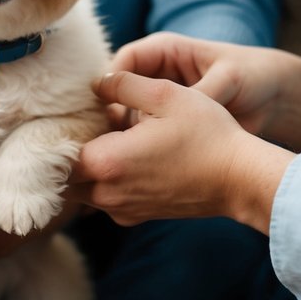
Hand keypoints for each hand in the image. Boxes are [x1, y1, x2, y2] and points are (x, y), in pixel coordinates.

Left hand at [69, 72, 292, 234]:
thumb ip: (122, 83)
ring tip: (107, 136)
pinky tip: (126, 155)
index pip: (58, 153)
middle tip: (87, 123)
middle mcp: (108, 195)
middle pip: (65, 176)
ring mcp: (123, 210)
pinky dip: (106, 179)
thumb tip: (96, 83)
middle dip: (70, 152)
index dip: (62, 132)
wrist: (242, 179)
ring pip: (85, 189)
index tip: (75, 114)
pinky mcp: (138, 216)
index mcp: (107, 163)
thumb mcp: (165, 94)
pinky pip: (106, 198)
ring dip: (88, 166)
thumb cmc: (207, 135)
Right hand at [112, 33, 300, 163]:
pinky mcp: (166, 122)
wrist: (276, 97)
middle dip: (112, 114)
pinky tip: (142, 165)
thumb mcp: (228, 80)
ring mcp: (160, 100)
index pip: (123, 63)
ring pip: (126, 115)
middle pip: (118, 92)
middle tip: (111, 139)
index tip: (109, 110)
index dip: (111, 85)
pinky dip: (140, 147)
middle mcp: (156, 74)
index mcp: (164, 50)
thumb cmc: (253, 76)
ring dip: (125, 134)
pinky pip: (143, 133)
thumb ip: (201, 92)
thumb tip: (176, 114)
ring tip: (125, 155)